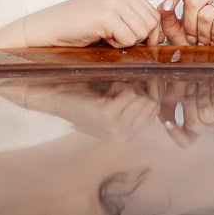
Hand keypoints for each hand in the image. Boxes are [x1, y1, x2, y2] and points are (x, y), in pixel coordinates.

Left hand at [21, 82, 160, 142]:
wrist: (54, 95)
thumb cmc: (83, 93)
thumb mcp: (113, 98)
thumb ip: (135, 96)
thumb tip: (159, 79)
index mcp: (127, 134)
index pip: (155, 110)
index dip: (149, 91)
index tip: (137, 80)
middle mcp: (124, 136)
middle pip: (152, 104)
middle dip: (139, 89)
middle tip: (117, 86)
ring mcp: (116, 128)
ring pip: (143, 98)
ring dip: (128, 86)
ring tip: (110, 88)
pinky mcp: (107, 116)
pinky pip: (129, 93)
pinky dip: (119, 84)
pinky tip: (105, 88)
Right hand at [26, 0, 162, 48]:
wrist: (52, 26)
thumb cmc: (82, 25)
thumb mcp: (113, 17)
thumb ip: (136, 22)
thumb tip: (161, 37)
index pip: (153, 14)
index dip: (148, 32)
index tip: (133, 39)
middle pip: (151, 23)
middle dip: (138, 38)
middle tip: (117, 38)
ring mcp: (114, 2)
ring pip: (142, 32)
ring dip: (127, 41)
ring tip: (108, 36)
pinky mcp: (106, 17)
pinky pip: (128, 39)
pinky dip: (117, 45)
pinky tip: (101, 38)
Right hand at [154, 77, 213, 145]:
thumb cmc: (199, 76)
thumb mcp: (179, 87)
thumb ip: (168, 103)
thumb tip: (162, 119)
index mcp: (196, 125)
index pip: (185, 141)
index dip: (176, 134)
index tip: (167, 122)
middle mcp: (210, 127)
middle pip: (194, 123)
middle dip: (190, 98)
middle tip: (194, 83)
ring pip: (206, 113)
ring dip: (203, 91)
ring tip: (207, 82)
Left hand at [155, 0, 213, 47]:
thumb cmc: (200, 42)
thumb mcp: (178, 33)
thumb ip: (168, 20)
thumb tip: (162, 6)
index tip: (167, 8)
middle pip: (192, 2)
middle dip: (189, 26)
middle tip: (194, 39)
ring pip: (205, 15)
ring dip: (203, 34)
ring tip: (206, 40)